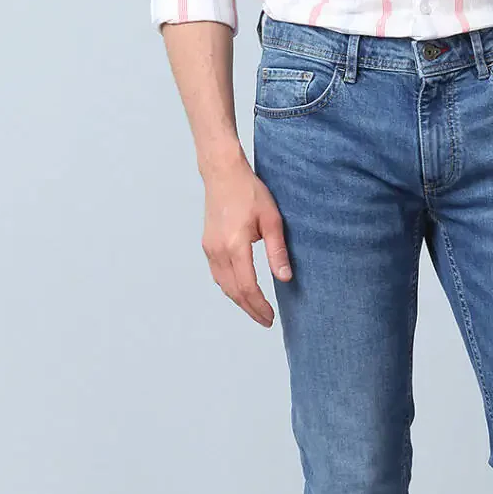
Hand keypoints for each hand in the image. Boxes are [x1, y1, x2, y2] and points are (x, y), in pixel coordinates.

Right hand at [201, 159, 291, 326]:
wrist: (222, 173)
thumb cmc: (249, 191)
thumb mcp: (272, 219)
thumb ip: (277, 251)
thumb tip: (284, 278)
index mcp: (235, 245)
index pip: (247, 286)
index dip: (258, 305)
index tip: (270, 317)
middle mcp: (218, 250)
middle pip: (232, 291)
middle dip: (250, 309)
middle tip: (266, 320)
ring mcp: (209, 248)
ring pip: (223, 285)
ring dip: (239, 300)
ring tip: (256, 309)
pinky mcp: (207, 244)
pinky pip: (218, 274)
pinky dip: (230, 287)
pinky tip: (241, 290)